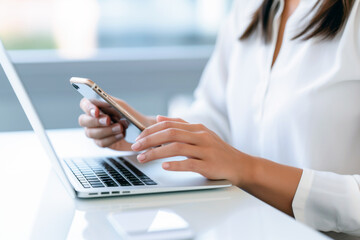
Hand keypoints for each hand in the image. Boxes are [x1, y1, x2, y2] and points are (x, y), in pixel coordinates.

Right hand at [78, 97, 155, 150]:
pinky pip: (100, 143)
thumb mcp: (121, 105)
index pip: (84, 104)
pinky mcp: (101, 142)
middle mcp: (92, 119)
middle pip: (83, 120)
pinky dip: (111, 139)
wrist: (140, 129)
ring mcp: (94, 131)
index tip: (96, 111)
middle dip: (95, 121)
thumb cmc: (129, 115)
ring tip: (120, 128)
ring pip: (91, 133)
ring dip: (106, 130)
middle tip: (108, 120)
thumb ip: (110, 101)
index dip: (88, 107)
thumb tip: (101, 99)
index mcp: (95, 106)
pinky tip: (121, 135)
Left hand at [131, 116, 253, 184]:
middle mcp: (201, 136)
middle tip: (136, 147)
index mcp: (197, 128)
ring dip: (157, 153)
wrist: (240, 164)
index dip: (151, 130)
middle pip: (171, 134)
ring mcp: (206, 150)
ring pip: (177, 147)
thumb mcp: (200, 134)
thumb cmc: (217, 151)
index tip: (138, 137)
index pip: (169, 124)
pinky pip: (190, 163)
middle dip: (149, 140)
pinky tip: (164, 167)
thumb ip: (180, 125)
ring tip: (143, 158)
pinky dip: (176, 165)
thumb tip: (159, 118)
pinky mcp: (209, 165)